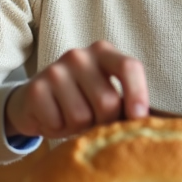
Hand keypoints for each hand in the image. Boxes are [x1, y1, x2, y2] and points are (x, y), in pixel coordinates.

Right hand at [4, 40, 147, 139]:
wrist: (34, 101)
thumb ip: (124, 102)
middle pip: (107, 102)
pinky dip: (57, 130)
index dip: (138, 93)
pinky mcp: (35, 88)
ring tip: (69, 118)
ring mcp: (56, 70)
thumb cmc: (80, 100)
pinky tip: (53, 118)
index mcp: (104, 52)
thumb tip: (147, 123)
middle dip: (103, 122)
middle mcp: (79, 56)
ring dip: (78, 128)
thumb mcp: (105, 93)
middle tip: (92, 121)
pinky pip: (57, 123)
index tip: (139, 118)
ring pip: (81, 117)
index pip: (128, 67)